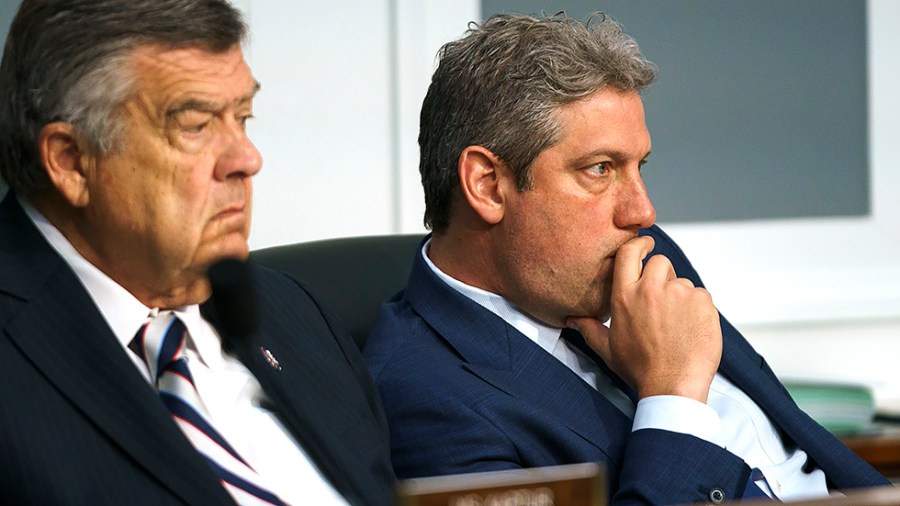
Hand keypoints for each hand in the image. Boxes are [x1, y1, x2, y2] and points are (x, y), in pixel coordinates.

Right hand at [567, 236, 721, 402]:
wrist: (673, 386)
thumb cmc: (640, 369)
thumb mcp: (607, 349)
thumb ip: (589, 329)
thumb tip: (571, 319)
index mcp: (624, 296)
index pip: (628, 253)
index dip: (639, 244)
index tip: (646, 244)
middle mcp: (651, 289)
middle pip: (660, 262)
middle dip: (662, 276)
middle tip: (662, 303)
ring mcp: (679, 293)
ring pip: (682, 282)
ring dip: (681, 297)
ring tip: (677, 325)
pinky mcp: (702, 302)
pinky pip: (701, 295)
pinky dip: (698, 309)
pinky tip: (691, 329)